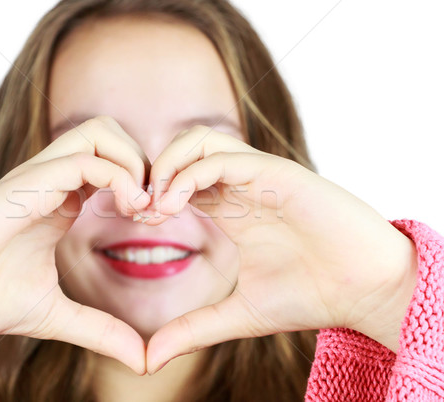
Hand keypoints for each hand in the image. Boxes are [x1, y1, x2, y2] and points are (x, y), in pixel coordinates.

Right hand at [0, 116, 150, 373]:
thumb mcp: (55, 315)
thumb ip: (100, 329)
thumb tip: (141, 359)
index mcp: (59, 200)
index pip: (112, 163)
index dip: (142, 184)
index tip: (154, 220)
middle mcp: (50, 181)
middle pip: (109, 133)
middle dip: (143, 162)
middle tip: (152, 207)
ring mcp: (37, 179)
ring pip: (99, 132)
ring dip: (132, 163)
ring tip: (140, 206)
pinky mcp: (24, 187)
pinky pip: (81, 160)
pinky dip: (116, 177)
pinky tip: (127, 209)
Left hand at [143, 126, 417, 372]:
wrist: (366, 292)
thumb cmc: (312, 296)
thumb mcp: (239, 314)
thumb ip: (194, 328)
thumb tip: (150, 358)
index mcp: (232, 207)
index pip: (179, 180)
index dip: (151, 194)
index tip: (134, 221)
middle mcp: (242, 184)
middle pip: (182, 150)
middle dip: (152, 172)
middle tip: (137, 208)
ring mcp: (258, 175)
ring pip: (198, 140)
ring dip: (167, 166)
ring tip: (155, 205)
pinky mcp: (275, 173)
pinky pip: (221, 156)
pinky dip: (189, 173)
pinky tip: (173, 205)